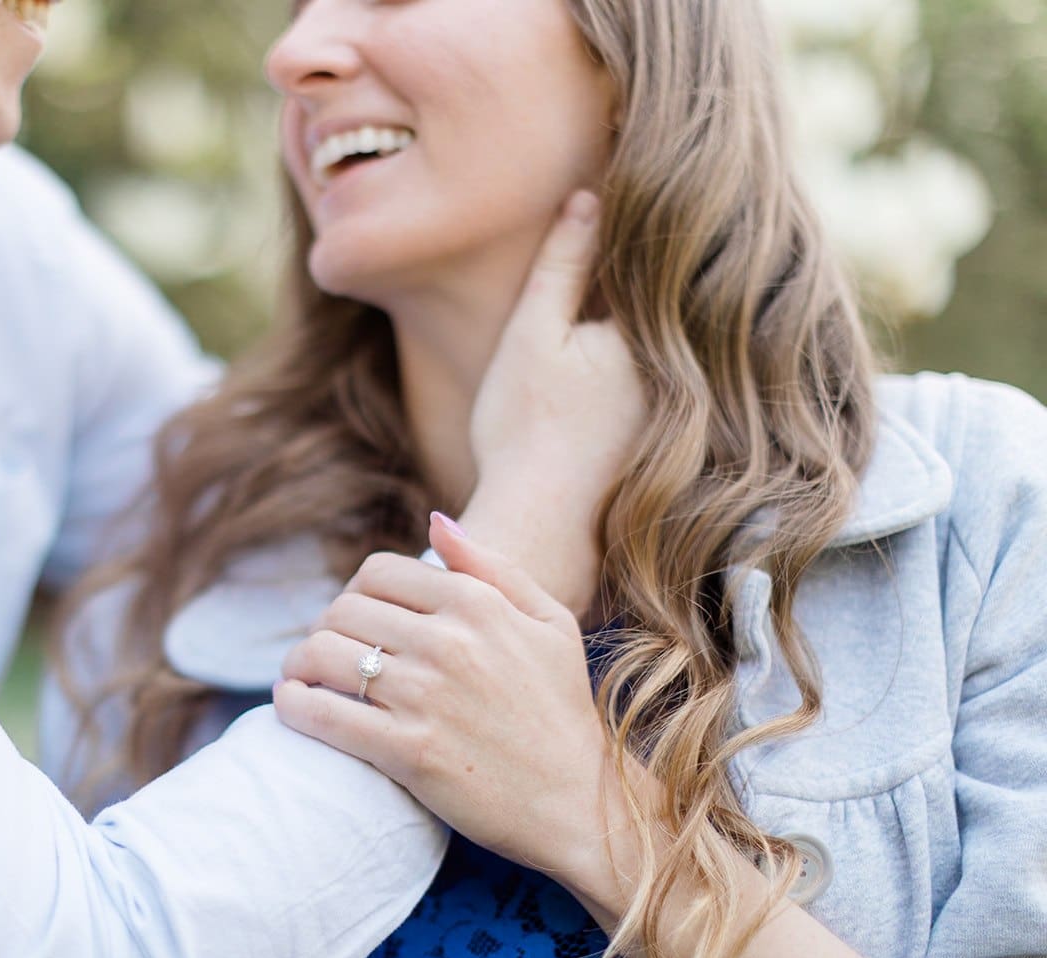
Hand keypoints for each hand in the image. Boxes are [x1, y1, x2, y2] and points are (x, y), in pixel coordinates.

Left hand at [275, 513, 626, 887]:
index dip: (355, 593)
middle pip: (342, 610)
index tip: (355, 621)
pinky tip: (293, 706)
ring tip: (303, 679)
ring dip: (299, 664)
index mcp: (477, 604)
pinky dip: (294, 706)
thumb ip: (492, 567)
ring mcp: (425, 696)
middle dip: (325, 629)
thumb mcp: (550, 623)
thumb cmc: (562, 711)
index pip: (378, 572)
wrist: (580, 804)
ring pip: (322, 655)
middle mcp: (448, 642)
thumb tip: (435, 520)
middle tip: (327, 655)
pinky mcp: (408, 751)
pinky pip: (323, 714)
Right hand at [459, 191, 646, 621]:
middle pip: (675, 295)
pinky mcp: (678, 432)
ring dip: (670, 307)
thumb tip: (588, 197)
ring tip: (662, 260)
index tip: (629, 178)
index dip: (641, 220)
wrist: (541, 526)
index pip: (656, 255)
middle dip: (667, 258)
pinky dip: (666, 355)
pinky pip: (677, 372)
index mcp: (652, 327)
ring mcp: (687, 401)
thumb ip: (563, 264)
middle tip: (657, 204)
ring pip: (676, 335)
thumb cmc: (524, 430)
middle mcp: (686, 361)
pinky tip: (635, 355)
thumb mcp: (532, 335)